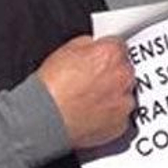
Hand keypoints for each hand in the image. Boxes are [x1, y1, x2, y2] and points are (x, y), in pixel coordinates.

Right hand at [38, 35, 135, 149]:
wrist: (43, 118)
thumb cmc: (51, 88)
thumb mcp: (65, 51)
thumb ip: (87, 45)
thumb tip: (93, 46)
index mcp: (111, 54)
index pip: (119, 47)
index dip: (105, 54)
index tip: (99, 61)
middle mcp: (123, 76)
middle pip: (124, 70)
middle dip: (110, 75)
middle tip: (89, 83)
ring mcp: (124, 101)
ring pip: (124, 94)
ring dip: (112, 95)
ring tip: (88, 100)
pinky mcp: (121, 122)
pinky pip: (120, 115)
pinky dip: (109, 115)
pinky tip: (91, 114)